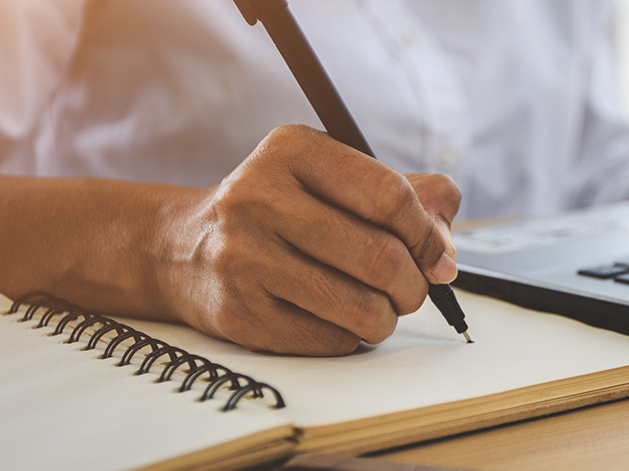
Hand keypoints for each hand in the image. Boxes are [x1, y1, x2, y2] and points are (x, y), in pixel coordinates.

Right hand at [161, 125, 460, 355]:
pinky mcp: (239, 312)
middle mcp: (259, 197)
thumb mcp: (331, 179)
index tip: (437, 256)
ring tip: (379, 308)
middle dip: (413, 284)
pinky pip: (330, 339)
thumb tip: (446, 249)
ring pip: (361, 307)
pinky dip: (350, 336)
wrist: (182, 249)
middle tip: (410, 290)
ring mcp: (243, 257)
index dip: (427, 234)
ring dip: (386, 317)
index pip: (388, 196)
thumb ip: (404, 195)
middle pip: (380, 256)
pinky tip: (335, 318)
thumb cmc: (278, 212)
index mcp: (291, 150)